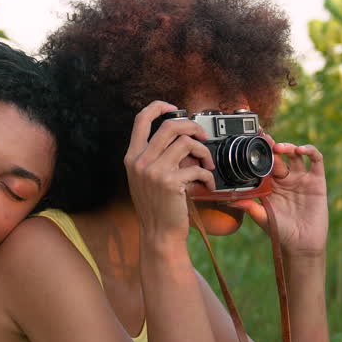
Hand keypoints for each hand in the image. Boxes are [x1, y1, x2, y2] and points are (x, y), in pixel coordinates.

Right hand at [124, 102, 215, 244]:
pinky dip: (208, 176)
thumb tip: (180, 137)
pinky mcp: (170, 182)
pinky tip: (208, 184)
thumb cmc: (156, 206)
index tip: (175, 108)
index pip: (141, 119)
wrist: (159, 233)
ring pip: (187, 143)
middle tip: (202, 137)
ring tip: (208, 165)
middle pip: (170, 125)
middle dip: (193, 127)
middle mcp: (140, 161)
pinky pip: (197, 168)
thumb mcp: (144, 178)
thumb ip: (154, 156)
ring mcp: (153, 171)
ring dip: (204, 152)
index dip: (159, 107)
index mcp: (132, 157)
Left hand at [230, 139, 327, 256]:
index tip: (250, 141)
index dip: (258, 152)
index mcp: (270, 185)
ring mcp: (301, 178)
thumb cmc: (280, 231)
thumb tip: (226, 198)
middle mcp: (285, 179)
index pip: (263, 163)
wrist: (301, 244)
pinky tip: (301, 150)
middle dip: (270, 146)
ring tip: (278, 148)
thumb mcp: (261, 216)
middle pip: (278, 156)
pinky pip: (316, 160)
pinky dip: (310, 151)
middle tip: (263, 138)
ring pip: (295, 154)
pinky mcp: (317, 181)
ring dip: (288, 147)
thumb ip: (247, 205)